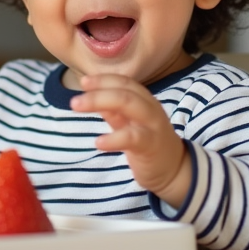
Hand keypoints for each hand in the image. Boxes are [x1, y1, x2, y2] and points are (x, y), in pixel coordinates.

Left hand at [71, 73, 190, 207]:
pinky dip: (114, 138)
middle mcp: (150, 108)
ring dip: (100, 101)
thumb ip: (113, 111)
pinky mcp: (152, 145)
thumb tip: (92, 96)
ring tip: (77, 106)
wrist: (174, 170)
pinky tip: (99, 142)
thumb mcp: (129, 124)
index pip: (124, 82)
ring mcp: (153, 125)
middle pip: (125, 91)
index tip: (83, 81)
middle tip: (75, 99)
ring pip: (130, 105)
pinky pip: (133, 137)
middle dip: (98, 90)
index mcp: (144, 100)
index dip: (103, 79)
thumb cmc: (148, 143)